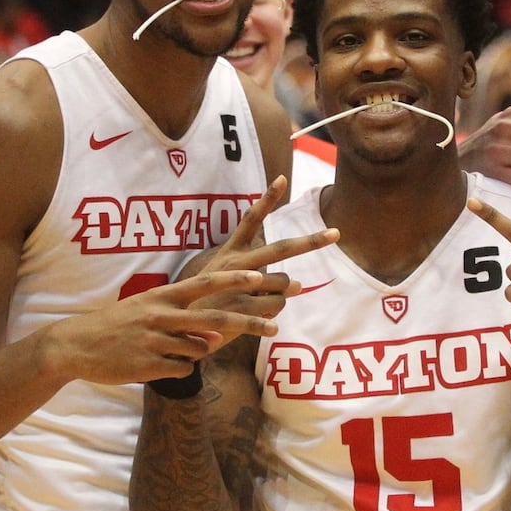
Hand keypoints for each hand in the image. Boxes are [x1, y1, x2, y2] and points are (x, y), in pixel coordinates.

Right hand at [45, 269, 286, 383]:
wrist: (76, 345)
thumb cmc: (117, 324)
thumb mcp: (145, 308)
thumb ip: (181, 316)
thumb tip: (216, 332)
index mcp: (162, 297)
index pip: (205, 283)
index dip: (234, 280)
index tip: (260, 276)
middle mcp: (161, 316)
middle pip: (215, 320)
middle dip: (250, 323)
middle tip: (275, 328)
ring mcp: (156, 341)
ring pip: (201, 348)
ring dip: (200, 351)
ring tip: (172, 349)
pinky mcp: (149, 366)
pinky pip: (184, 370)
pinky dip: (180, 369)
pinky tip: (159, 364)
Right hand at [191, 175, 338, 320]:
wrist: (175, 331)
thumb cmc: (203, 305)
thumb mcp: (220, 280)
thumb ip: (259, 278)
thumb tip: (296, 285)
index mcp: (230, 253)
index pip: (250, 220)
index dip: (266, 200)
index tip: (282, 179)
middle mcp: (237, 264)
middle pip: (280, 249)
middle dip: (310, 241)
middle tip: (335, 233)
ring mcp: (240, 286)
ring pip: (285, 284)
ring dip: (284, 294)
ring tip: (263, 305)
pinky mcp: (243, 309)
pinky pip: (277, 307)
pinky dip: (275, 315)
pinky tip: (265, 325)